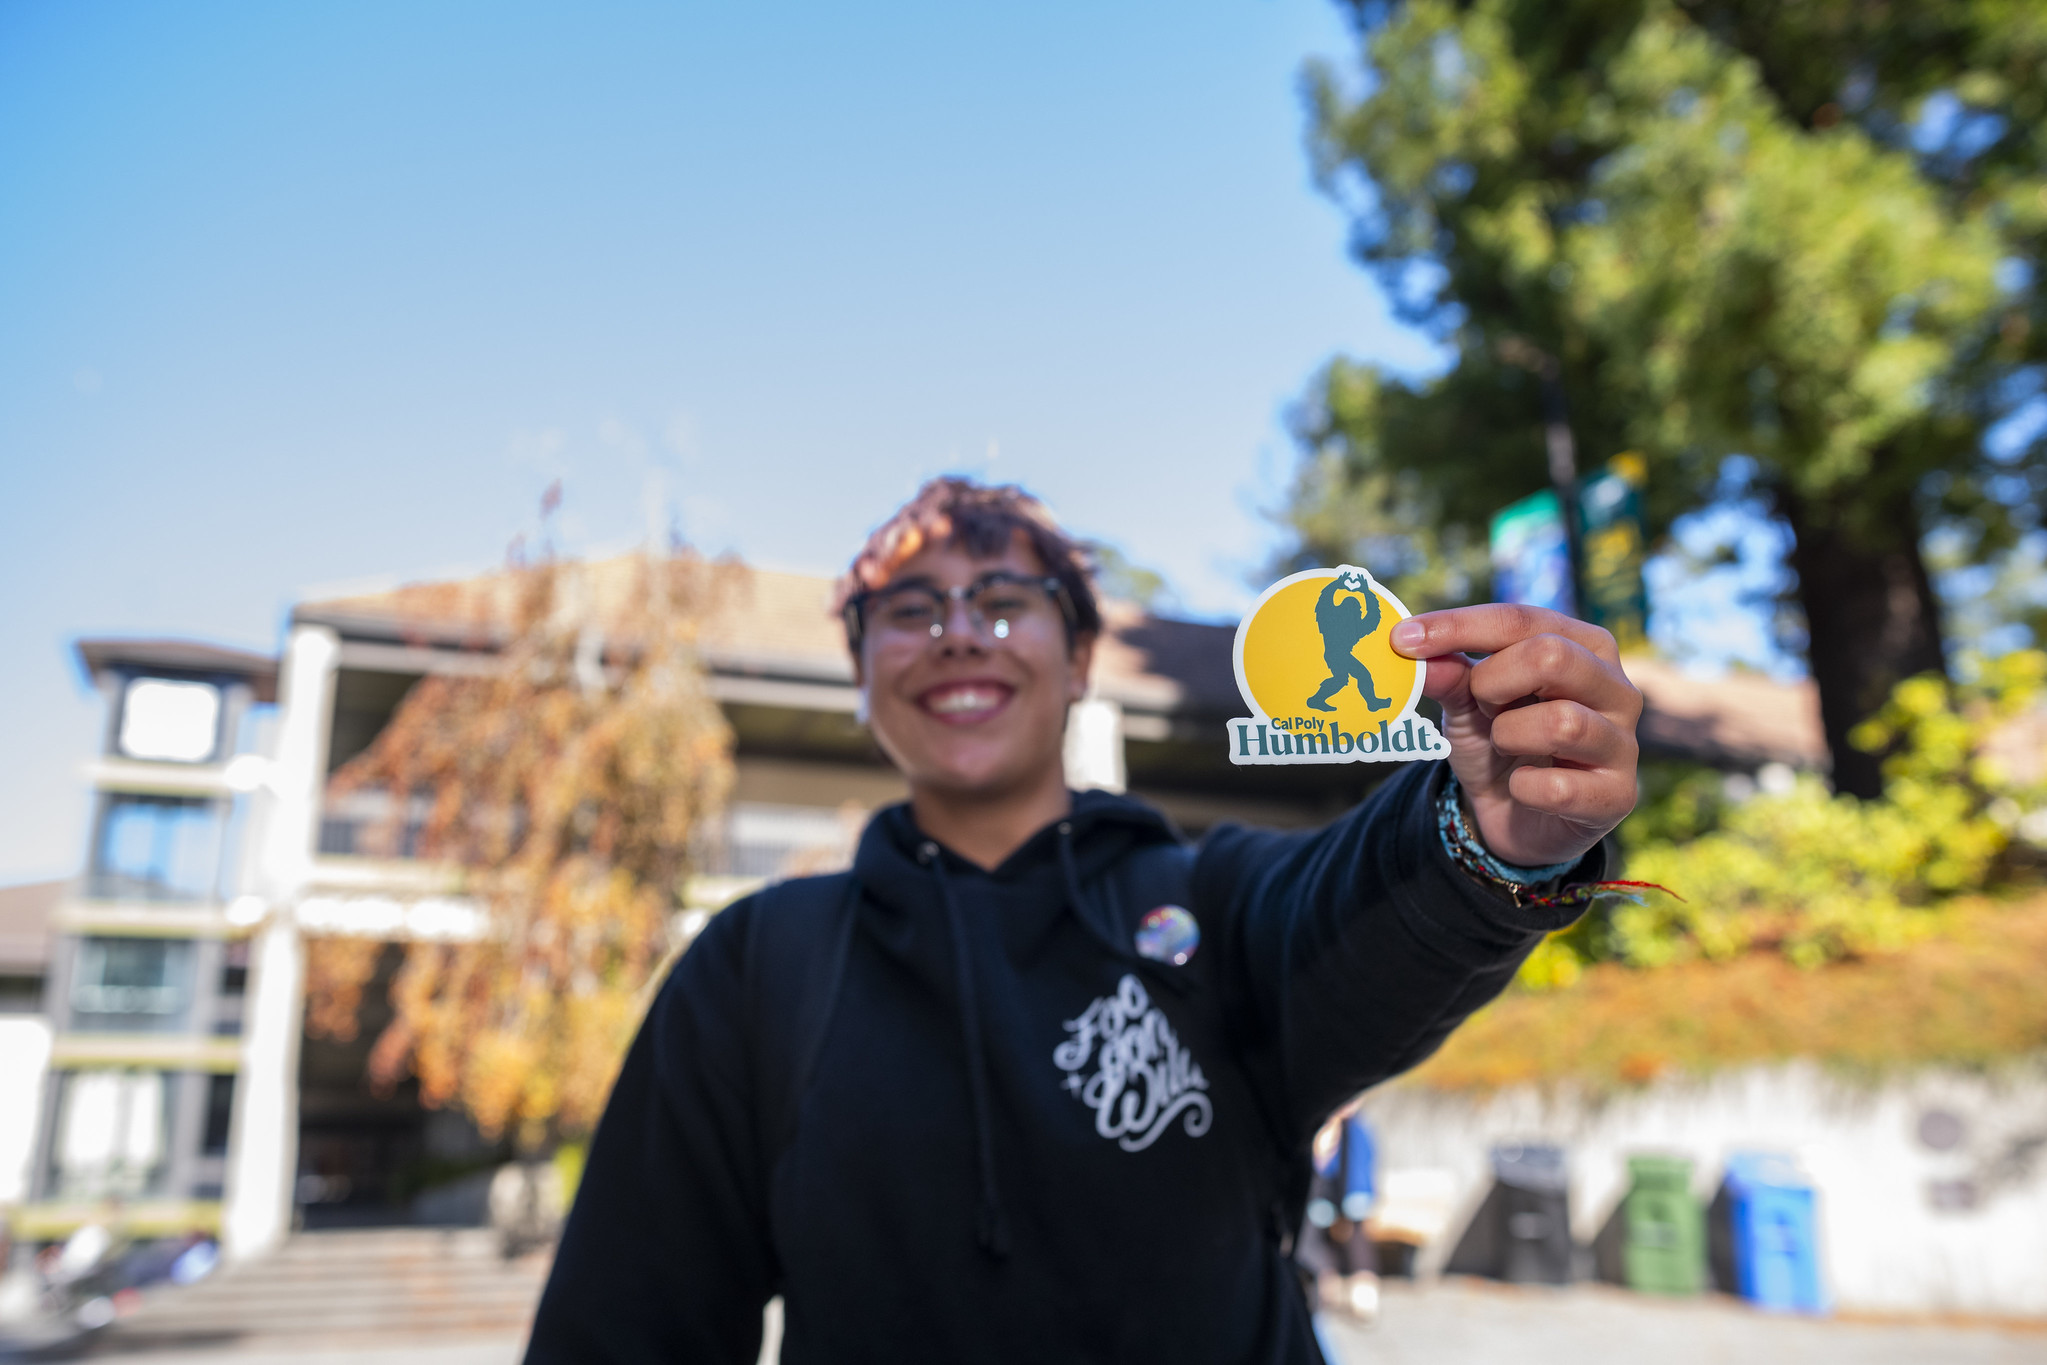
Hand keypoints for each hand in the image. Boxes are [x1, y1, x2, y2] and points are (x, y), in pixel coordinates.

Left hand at [1389, 605, 1640, 867]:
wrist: (1515, 817)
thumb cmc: (1499, 742)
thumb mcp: (1467, 705)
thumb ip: (1449, 676)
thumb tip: (1416, 653)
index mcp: (1584, 646)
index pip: (1521, 619)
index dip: (1459, 626)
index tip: (1402, 639)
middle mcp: (1615, 686)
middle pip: (1552, 656)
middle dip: (1494, 682)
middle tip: (1479, 705)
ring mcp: (1623, 742)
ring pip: (1562, 722)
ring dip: (1510, 735)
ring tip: (1505, 744)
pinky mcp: (1618, 795)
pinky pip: (1559, 788)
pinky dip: (1523, 790)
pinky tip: (1521, 788)